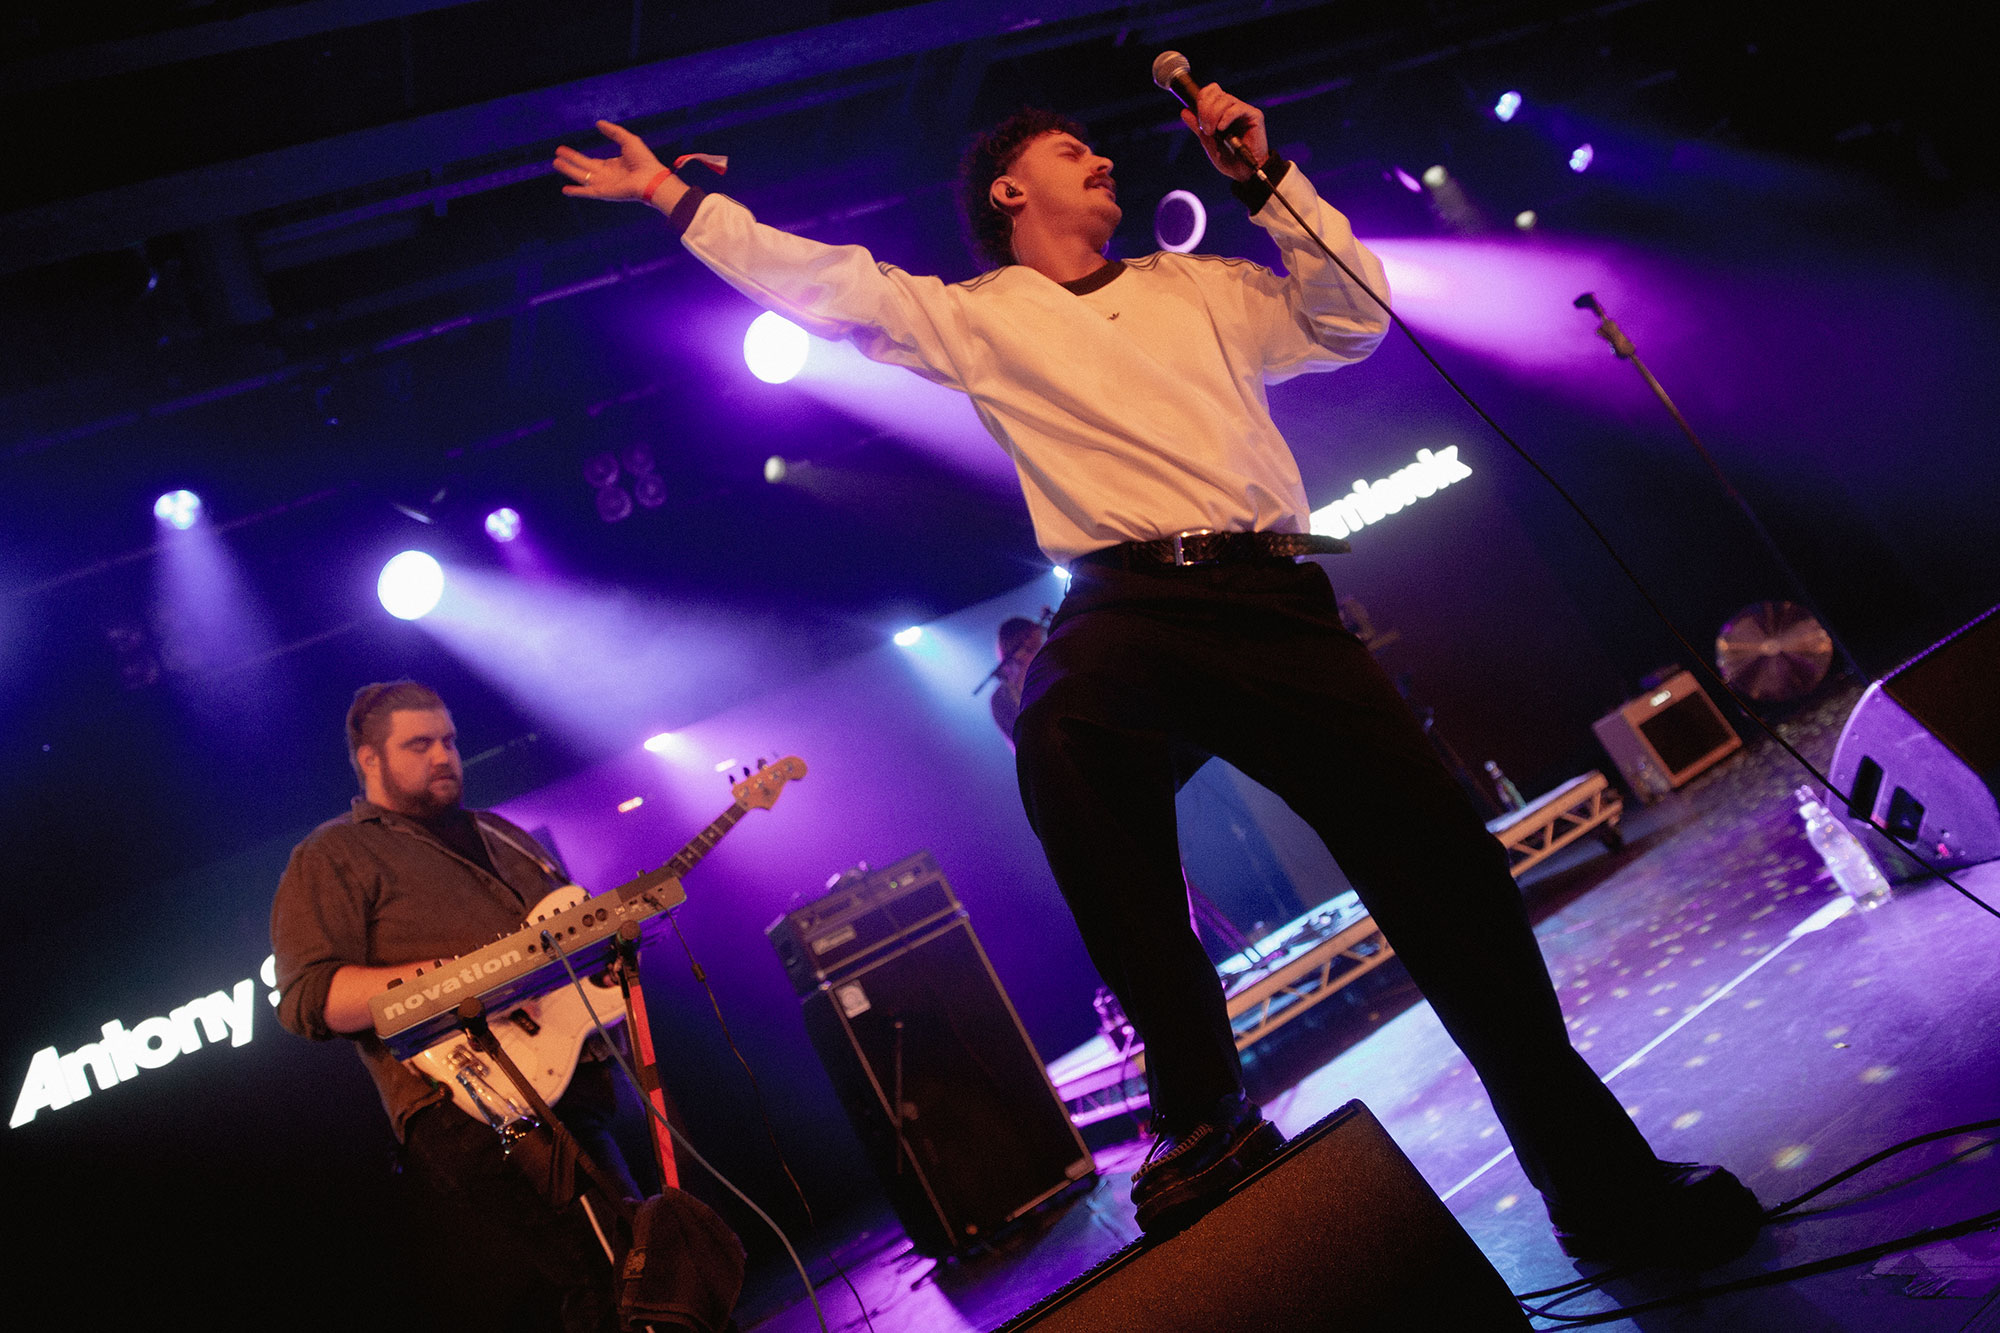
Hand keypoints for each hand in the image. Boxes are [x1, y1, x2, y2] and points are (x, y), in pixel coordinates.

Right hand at [552, 120, 684, 209]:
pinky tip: (565, 190)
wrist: (651, 178)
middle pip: (583, 168)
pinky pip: (587, 192)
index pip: (591, 162)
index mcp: (611, 166)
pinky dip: (576, 192)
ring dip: (568, 171)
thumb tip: (598, 123)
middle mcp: (606, 176)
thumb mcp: (627, 140)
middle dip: (569, 161)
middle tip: (556, 155)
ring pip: (581, 177)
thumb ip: (613, 131)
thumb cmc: (644, 160)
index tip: (564, 150)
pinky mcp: (603, 192)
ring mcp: (604, 185)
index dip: (577, 157)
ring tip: (555, 163)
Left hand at [1179, 84, 1270, 181]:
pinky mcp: (1254, 116)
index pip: (1210, 91)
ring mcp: (1243, 110)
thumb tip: (1185, 111)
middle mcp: (1232, 107)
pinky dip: (1226, 117)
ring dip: (1214, 116)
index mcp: (1221, 110)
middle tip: (1206, 130)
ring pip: (1225, 99)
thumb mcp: (1208, 142)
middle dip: (1205, 111)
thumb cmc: (1228, 159)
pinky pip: (1237, 108)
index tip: (1199, 121)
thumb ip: (1197, 127)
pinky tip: (1222, 129)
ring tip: (1213, 132)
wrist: (1244, 173)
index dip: (1201, 100)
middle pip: (1215, 92)